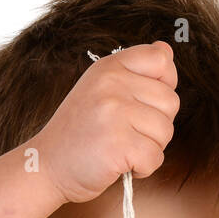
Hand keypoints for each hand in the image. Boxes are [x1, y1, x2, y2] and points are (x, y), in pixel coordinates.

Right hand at [29, 41, 178, 203]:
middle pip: (171, 102)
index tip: (143, 103)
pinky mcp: (118, 144)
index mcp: (109, 68)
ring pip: (166, 131)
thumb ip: (134, 71)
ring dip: (149, 148)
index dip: (165, 85)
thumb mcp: (100, 89)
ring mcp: (114, 113)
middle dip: (156, 125)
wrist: (47, 165)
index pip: (161, 60)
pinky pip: (155, 157)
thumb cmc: (80, 131)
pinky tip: (120, 163)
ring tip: (120, 148)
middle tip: (126, 133)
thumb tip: (167, 49)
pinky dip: (143, 168)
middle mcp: (111, 84)